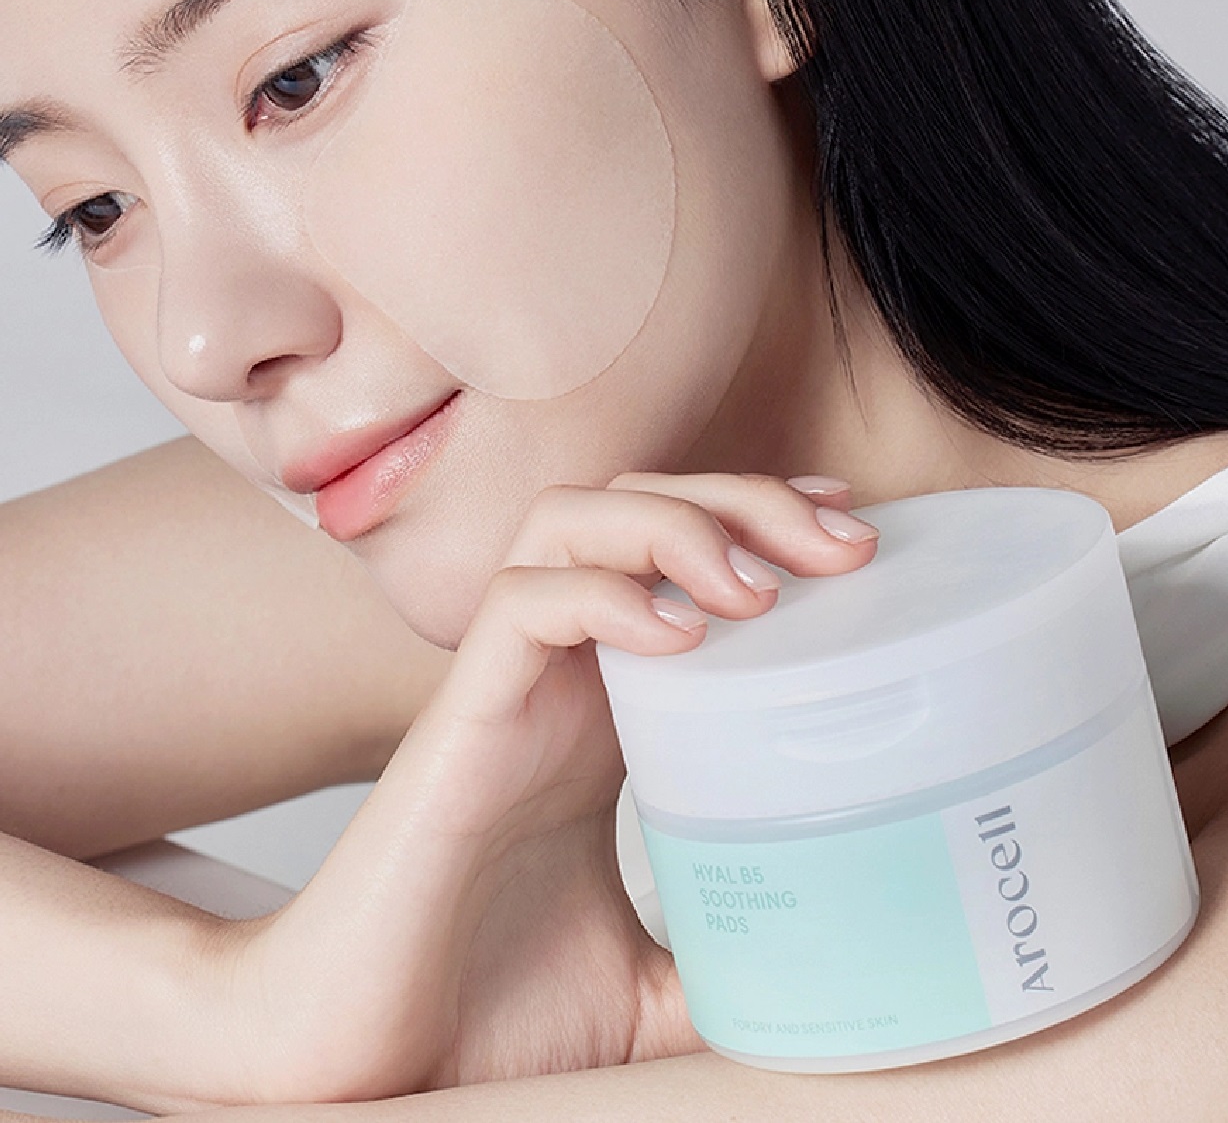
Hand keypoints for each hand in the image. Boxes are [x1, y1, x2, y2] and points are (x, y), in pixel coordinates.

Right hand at [219, 472, 877, 1103]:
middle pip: (639, 506)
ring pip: (573, 520)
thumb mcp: (650, 988)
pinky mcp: (461, 718)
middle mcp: (559, 676)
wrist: (364, 1061)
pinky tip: (677, 637)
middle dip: (745, 500)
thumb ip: (725, 970)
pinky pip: (523, 603)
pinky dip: (604, 596)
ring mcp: (508, 686)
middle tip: (842, 542)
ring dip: (676, 524)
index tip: (850, 535)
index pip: (679, 556)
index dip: (763, 523)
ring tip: (757, 586)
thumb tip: (827, 1007)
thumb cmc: (486, 1008)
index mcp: (608, 712)